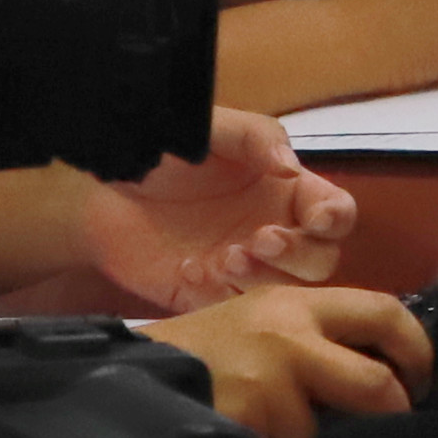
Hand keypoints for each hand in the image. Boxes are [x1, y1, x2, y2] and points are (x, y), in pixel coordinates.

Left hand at [79, 107, 356, 307]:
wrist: (101, 188)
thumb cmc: (163, 151)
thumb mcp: (214, 128)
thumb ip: (258, 138)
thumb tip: (291, 169)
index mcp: (285, 191)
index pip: (336, 212)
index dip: (336, 219)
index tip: (316, 219)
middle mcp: (272, 231)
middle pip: (322, 261)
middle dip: (299, 255)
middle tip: (260, 240)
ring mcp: (241, 268)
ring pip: (287, 293)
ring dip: (267, 279)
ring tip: (228, 258)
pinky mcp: (206, 294)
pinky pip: (233, 309)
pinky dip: (222, 295)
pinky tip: (192, 267)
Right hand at [159, 286, 428, 437]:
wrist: (125, 374)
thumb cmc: (199, 352)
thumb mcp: (260, 322)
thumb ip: (315, 337)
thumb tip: (380, 372)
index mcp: (298, 304)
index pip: (386, 312)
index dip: (418, 350)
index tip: (422, 380)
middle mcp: (288, 336)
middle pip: (376, 384)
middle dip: (391, 416)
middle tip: (386, 430)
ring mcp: (265, 382)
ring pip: (326, 431)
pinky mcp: (242, 422)